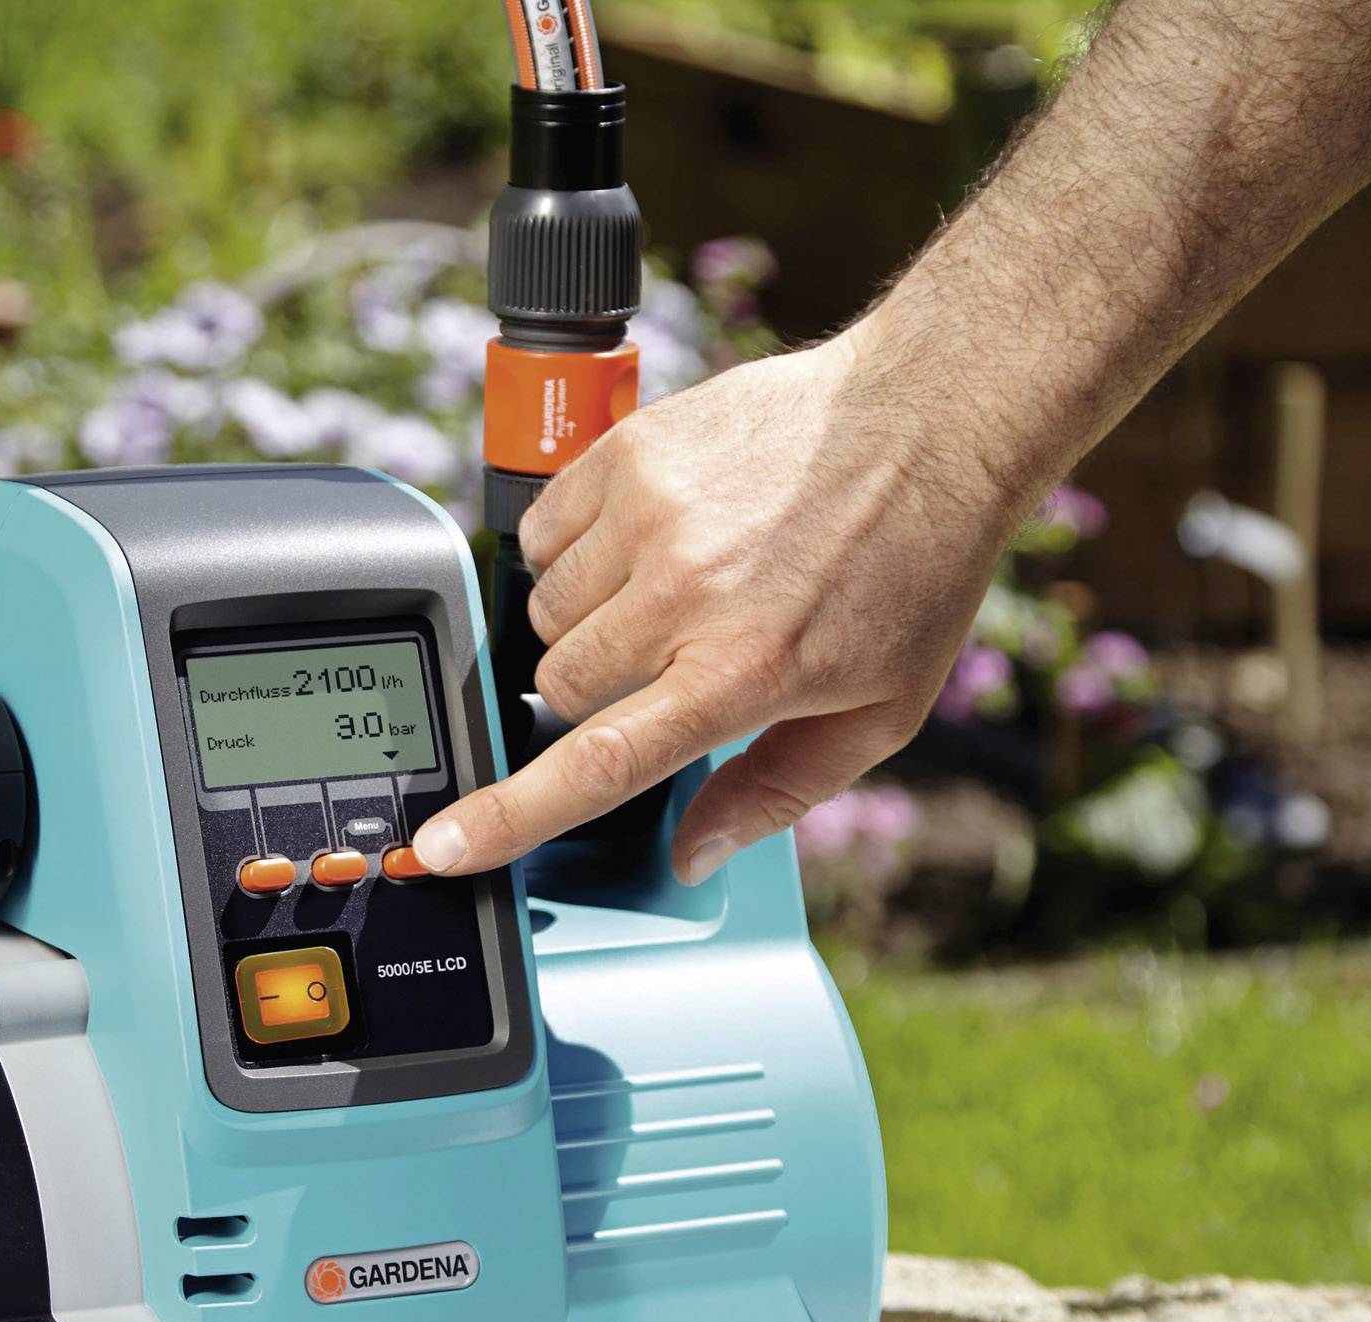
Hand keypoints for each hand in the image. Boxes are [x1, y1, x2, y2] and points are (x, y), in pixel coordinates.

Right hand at [412, 320, 1033, 883]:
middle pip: (559, 686)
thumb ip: (774, 793)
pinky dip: (573, 550)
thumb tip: (692, 854)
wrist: (929, 419)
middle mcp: (686, 594)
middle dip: (598, 692)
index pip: (595, 763)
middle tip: (668, 662)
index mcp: (743, 673)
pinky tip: (641, 542)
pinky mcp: (629, 452)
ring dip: (586, 619)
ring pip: (544, 610)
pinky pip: (542, 530)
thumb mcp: (876, 712)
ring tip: (667, 591)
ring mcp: (650, 516)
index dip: (506, 817)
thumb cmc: (911, 569)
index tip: (441, 846)